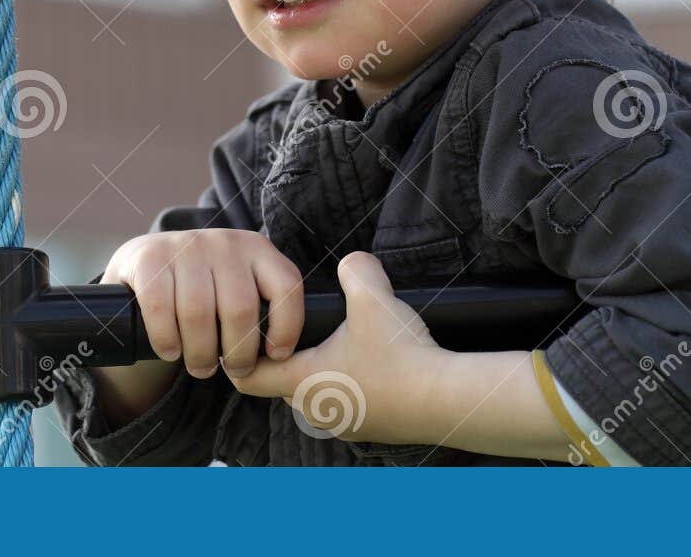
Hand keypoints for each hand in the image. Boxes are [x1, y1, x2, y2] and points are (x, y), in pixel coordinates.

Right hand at [100, 229, 304, 379]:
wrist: (144, 265)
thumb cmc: (204, 290)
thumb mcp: (239, 286)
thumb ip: (263, 308)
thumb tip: (285, 362)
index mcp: (256, 248)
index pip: (286, 286)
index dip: (287, 327)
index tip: (276, 356)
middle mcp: (224, 242)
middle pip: (240, 308)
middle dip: (238, 352)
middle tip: (234, 371)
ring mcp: (185, 246)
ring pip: (199, 313)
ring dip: (201, 352)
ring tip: (201, 367)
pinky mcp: (149, 258)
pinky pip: (161, 308)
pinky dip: (167, 339)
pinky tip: (171, 351)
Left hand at [226, 250, 451, 444]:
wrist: (449, 399)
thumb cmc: (402, 353)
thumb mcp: (372, 297)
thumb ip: (354, 269)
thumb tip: (353, 261)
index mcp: (302, 381)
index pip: (246, 377)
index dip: (241, 353)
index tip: (253, 331)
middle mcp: (316, 410)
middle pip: (282, 382)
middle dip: (288, 354)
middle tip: (304, 326)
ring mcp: (344, 424)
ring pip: (317, 394)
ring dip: (323, 370)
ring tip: (344, 341)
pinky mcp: (372, 429)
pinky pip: (348, 404)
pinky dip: (352, 384)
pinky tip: (375, 362)